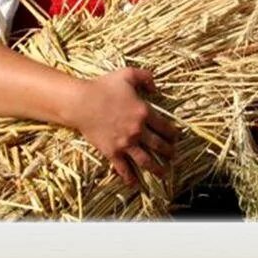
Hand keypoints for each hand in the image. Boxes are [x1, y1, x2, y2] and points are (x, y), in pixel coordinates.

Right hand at [68, 67, 178, 184]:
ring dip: (156, 168)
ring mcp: (125, 143)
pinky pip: (123, 167)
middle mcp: (137, 130)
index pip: (165, 126)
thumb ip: (146, 77)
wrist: (80, 102)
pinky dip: (129, 177)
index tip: (177, 138)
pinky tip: (134, 183)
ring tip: (163, 173)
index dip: (173, 133)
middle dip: (169, 152)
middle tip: (174, 156)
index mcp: (144, 112)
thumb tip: (156, 88)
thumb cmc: (103, 86)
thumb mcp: (128, 74)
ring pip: (145, 160)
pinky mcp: (111, 151)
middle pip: (159, 145)